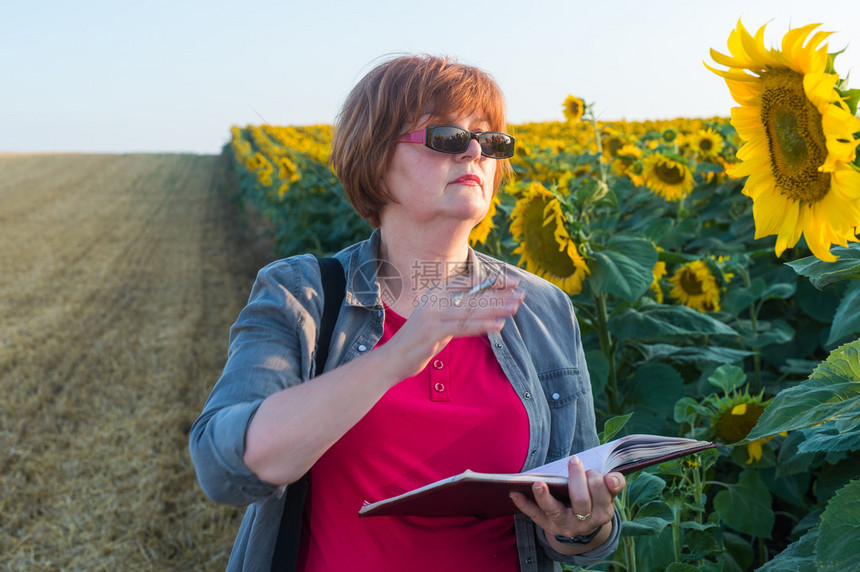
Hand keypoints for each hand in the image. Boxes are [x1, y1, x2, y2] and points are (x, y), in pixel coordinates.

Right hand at [379, 281, 523, 381]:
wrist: (393, 358)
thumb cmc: (419, 340)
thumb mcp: (439, 320)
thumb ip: (457, 310)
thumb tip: (484, 306)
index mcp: (437, 292)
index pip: (471, 282)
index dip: (493, 281)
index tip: (514, 282)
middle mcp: (434, 298)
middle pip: (474, 295)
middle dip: (500, 295)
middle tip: (521, 294)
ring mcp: (433, 314)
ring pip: (471, 310)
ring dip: (496, 308)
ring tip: (515, 307)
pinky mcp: (433, 331)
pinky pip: (463, 327)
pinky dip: (482, 326)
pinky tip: (498, 325)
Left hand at [509, 456, 625, 552]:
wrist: (583, 526)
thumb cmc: (594, 499)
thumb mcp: (607, 494)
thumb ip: (613, 483)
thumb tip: (612, 477)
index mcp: (603, 511)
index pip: (602, 495)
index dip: (597, 481)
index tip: (592, 470)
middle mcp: (585, 522)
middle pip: (581, 501)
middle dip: (577, 479)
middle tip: (574, 461)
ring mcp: (565, 525)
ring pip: (555, 510)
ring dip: (545, 496)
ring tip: (537, 483)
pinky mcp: (548, 526)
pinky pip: (535, 515)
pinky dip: (524, 504)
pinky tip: (514, 492)